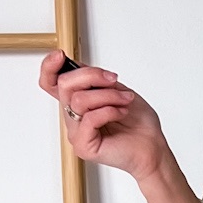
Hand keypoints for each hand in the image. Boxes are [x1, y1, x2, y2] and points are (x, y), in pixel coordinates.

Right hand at [38, 50, 167, 179]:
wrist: (153, 146)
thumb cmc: (138, 122)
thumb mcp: (116, 89)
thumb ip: (95, 79)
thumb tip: (80, 67)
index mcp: (78, 102)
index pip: (50, 83)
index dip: (49, 67)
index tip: (60, 56)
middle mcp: (74, 117)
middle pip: (64, 85)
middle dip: (92, 76)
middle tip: (113, 80)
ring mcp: (76, 132)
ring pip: (79, 100)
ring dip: (108, 95)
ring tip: (125, 100)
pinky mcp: (83, 146)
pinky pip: (89, 118)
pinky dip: (110, 111)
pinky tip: (121, 113)